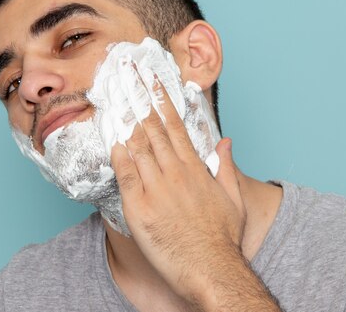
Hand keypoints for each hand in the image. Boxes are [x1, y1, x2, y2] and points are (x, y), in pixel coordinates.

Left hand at [111, 75, 247, 306]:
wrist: (212, 270)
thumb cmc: (223, 238)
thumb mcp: (233, 198)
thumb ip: (227, 166)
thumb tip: (225, 142)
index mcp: (195, 167)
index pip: (174, 125)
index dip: (160, 100)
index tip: (150, 80)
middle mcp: (175, 172)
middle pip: (152, 128)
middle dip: (138, 98)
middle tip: (127, 75)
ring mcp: (156, 188)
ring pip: (137, 147)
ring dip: (125, 121)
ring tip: (114, 98)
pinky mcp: (138, 207)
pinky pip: (124, 175)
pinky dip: (118, 156)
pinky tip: (111, 140)